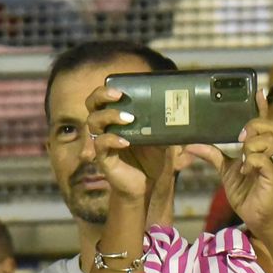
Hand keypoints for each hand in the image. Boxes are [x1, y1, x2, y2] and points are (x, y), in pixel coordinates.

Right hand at [84, 85, 176, 204]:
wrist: (148, 184)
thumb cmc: (152, 158)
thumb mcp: (161, 138)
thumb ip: (164, 125)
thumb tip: (181, 110)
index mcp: (116, 118)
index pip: (102, 98)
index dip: (106, 90)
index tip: (122, 88)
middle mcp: (106, 127)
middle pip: (91, 105)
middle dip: (101, 96)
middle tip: (118, 95)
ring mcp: (103, 141)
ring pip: (93, 122)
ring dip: (110, 117)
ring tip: (129, 118)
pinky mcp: (104, 158)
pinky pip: (101, 144)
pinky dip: (112, 140)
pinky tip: (126, 141)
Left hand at [184, 92, 272, 235]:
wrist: (255, 216)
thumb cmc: (246, 191)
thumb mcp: (226, 169)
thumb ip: (213, 154)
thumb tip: (190, 144)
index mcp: (263, 147)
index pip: (265, 121)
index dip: (262, 106)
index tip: (258, 91)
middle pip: (270, 126)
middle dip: (253, 127)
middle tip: (239, 139)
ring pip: (267, 141)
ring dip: (250, 146)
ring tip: (242, 159)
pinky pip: (264, 159)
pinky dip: (251, 161)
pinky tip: (245, 171)